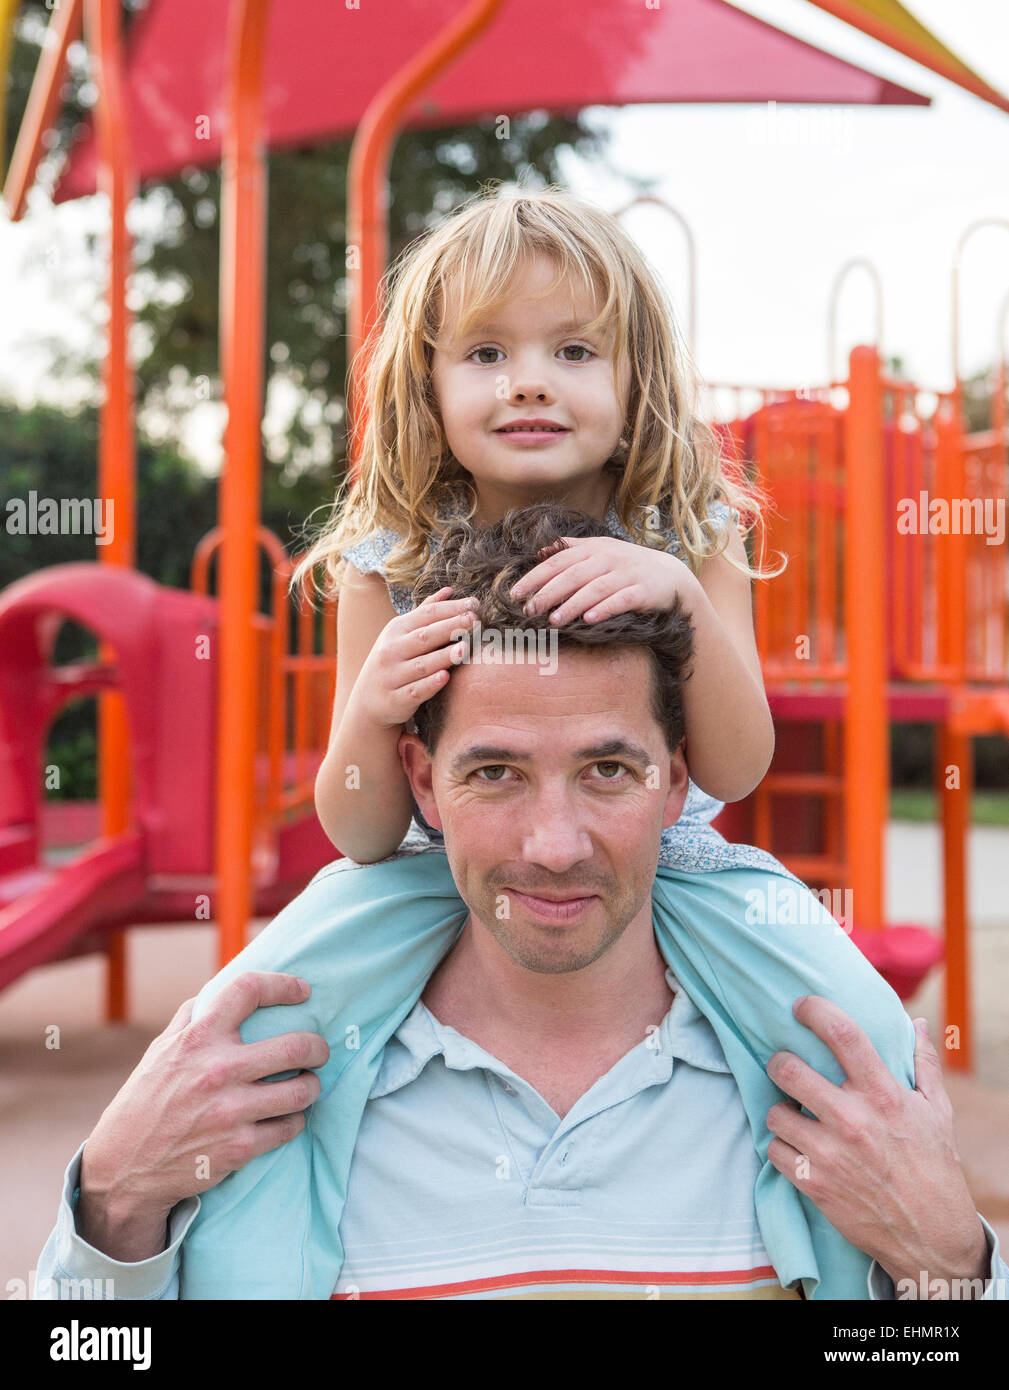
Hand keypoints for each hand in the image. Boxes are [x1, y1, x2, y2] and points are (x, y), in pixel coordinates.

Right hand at [76, 972, 330, 1255]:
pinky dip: (294, 1120)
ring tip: (306, 1085)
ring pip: (303, 1090)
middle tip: (318, 1051)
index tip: (303, 991)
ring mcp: (231, 1110)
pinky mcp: (240, 1147)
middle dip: (318, 1047)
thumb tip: (223, 990)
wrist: (124, 1168)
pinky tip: (286, 1116)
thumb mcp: (160, 1050)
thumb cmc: (145, 1101)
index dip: (283, 985)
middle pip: (296, 1046)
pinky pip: (290, 1126)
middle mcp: (217, 1070)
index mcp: (197, 1038)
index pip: (248, 990)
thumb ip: (191, 1018)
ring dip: (311, 1086)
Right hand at [351, 586, 478, 728]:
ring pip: (422, 664)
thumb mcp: (402, 635)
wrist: (368, 701)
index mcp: (396, 630)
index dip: (451, 608)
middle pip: (425, 636)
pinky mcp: (397, 699)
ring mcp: (393, 675)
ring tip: (465, 648)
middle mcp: (392, 650)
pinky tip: (445, 677)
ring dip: (443, 656)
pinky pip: (416, 690)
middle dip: (450, 627)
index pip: (427, 614)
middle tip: (474, 620)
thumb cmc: (393, 661)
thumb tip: (449, 590)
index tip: (475, 603)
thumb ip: (425, 613)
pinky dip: (430, 684)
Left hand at [509, 536, 685, 623]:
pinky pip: (622, 600)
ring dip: (573, 604)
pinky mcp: (643, 591)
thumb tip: (540, 550)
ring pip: (595, 588)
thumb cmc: (627, 567)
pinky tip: (589, 620)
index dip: (535, 576)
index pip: (559, 560)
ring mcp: (628, 573)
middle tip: (529, 610)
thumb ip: (572, 549)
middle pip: (573, 575)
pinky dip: (605, 609)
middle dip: (548, 593)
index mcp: (595, 548)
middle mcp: (609, 557)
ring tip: (554, 621)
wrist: (671, 577)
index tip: (515, 593)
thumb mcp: (601, 551)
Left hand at [764, 997, 987, 1294]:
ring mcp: (829, 1153)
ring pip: (774, 1112)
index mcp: (884, 1095)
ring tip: (795, 1113)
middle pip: (788, 1069)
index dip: (815, 1011)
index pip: (843, 1035)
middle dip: (779, 1063)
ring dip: (781, 1110)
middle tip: (786, 1067)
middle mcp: (853, 1119)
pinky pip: (774, 1150)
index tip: (801, 1007)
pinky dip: (782, 1146)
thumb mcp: (937, 1111)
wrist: (931, 1236)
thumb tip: (918, 1022)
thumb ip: (924, 1063)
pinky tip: (798, 1147)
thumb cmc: (934, 1166)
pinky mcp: (813, 1183)